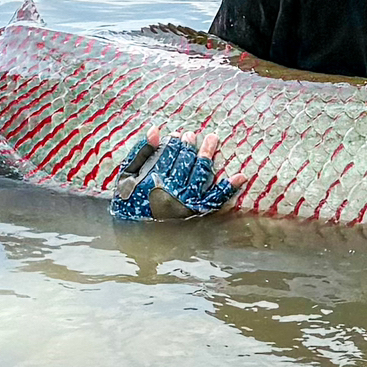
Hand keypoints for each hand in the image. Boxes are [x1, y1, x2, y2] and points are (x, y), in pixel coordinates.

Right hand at [111, 124, 234, 221]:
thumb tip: (155, 130)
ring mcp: (186, 203)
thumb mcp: (126, 177)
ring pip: (201, 174)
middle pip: (185, 163)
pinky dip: (227, 188)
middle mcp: (171, 192)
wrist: (133, 236)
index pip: (168, 156)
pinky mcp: (195, 213)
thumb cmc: (127, 203)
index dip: (174, 144)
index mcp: (152, 182)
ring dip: (207, 155)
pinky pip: (214, 200)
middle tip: (192, 135)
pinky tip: (240, 176)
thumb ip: (140, 152)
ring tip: (211, 139)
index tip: (177, 135)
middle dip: (189, 147)